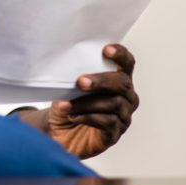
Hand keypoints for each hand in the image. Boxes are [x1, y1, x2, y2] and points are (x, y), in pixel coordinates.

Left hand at [20, 44, 138, 158]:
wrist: (58, 131)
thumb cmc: (68, 104)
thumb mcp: (69, 86)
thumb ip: (76, 75)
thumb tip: (70, 65)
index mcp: (118, 79)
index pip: (127, 63)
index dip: (120, 55)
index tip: (106, 50)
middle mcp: (127, 97)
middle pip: (122, 84)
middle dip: (101, 81)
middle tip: (81, 82)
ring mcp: (123, 116)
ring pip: (113, 104)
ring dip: (86, 102)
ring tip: (66, 105)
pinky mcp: (114, 134)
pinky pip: (107, 122)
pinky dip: (87, 117)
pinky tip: (73, 116)